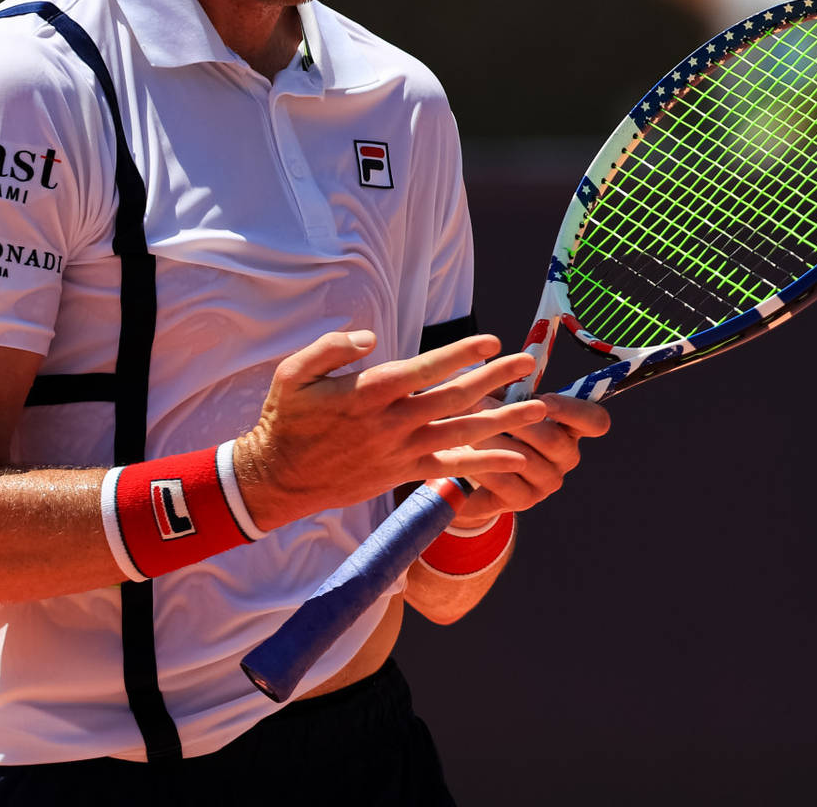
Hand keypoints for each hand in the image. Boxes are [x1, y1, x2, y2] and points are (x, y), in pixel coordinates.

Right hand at [234, 331, 547, 531]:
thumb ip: (330, 349)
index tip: (490, 341)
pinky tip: (516, 456)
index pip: (424, 369)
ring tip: (538, 408)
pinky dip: (486, 462)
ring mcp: (401, 451)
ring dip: (503, 419)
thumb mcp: (292, 373)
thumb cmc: (287, 419)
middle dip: (495, 377)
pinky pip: (453, 468)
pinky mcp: (403, 473)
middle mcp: (391, 422)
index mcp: (368, 392)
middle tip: (528, 362)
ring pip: (462, 432)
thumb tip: (369, 337)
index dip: (461, 354)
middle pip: (454, 397)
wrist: (278, 479)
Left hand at [446, 392, 610, 528]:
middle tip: (481, 402)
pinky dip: (484, 464)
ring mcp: (547, 482)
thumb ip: (512, 386)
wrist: (471, 471)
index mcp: (570, 428)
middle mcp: (566, 457)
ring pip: (525, 459)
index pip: (596, 421)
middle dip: (515, 418)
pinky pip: (505, 481)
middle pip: (553, 440)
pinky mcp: (524, 501)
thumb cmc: (494, 424)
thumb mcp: (504, 401)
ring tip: (468, 425)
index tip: (544, 400)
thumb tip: (509, 367)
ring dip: (493, 438)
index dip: (574, 410)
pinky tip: (466, 452)